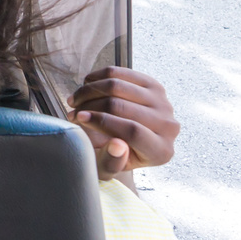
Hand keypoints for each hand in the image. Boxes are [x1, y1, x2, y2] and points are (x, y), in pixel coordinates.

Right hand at [68, 66, 179, 180]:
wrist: (127, 141)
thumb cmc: (114, 156)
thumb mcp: (108, 167)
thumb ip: (111, 162)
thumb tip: (117, 146)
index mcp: (160, 151)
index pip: (132, 131)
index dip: (102, 121)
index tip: (78, 118)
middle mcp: (168, 126)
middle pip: (122, 106)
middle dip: (90, 105)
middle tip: (72, 110)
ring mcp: (163, 103)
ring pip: (118, 86)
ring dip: (89, 90)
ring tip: (76, 99)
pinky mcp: (153, 85)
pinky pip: (120, 72)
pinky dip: (97, 77)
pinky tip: (87, 86)